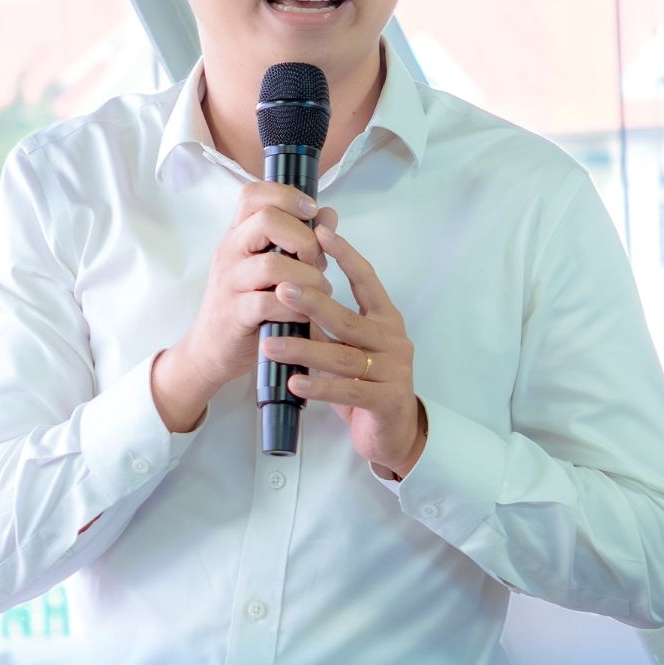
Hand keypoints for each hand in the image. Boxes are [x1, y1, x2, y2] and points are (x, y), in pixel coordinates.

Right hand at [151, 184, 338, 431]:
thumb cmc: (246, 304)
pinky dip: (297, 308)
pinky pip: (271, 302)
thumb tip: (328, 215)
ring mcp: (230, 282)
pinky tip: (304, 315)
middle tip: (316, 262)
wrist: (210, 350)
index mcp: (238, 235)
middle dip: (305, 239)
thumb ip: (298, 239)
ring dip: (308, 278)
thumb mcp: (269, 267)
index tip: (312, 211)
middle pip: (267, 220)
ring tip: (319, 292)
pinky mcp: (235, 313)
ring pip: (273, 264)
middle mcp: (230, 251)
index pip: (253, 193)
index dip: (287, 194)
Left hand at [263, 223, 425, 479]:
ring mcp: (393, 371)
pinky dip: (319, 386)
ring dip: (303, 349)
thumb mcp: (349, 344)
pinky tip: (294, 381)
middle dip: (312, 302)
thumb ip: (329, 317)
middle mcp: (393, 340)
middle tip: (280, 288)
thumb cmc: (365, 380)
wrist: (393, 433)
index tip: (320, 231)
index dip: (345, 254)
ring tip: (270, 345)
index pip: (367, 279)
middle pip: (347, 318)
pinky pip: (347, 390)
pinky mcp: (385, 401)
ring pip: (342, 356)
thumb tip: (291, 282)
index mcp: (386, 318)